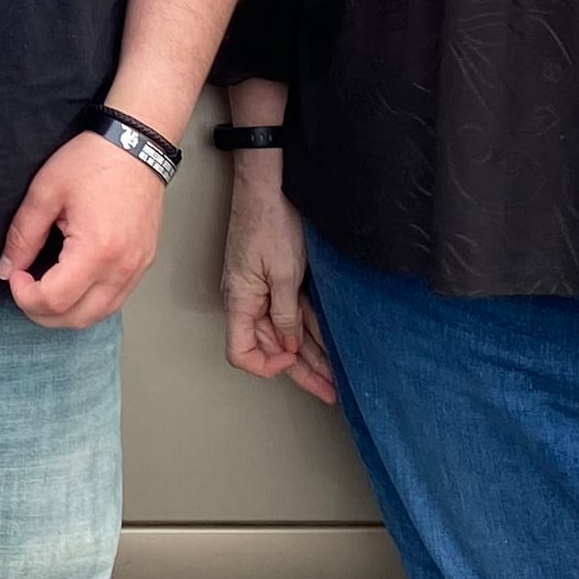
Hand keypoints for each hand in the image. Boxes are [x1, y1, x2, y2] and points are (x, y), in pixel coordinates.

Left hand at [0, 130, 168, 329]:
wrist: (138, 144)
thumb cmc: (95, 160)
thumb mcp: (46, 191)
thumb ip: (22, 235)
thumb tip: (6, 269)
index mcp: (96, 250)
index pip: (54, 300)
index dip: (25, 296)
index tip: (15, 275)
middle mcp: (122, 267)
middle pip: (76, 318)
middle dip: (42, 312)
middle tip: (25, 287)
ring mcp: (137, 268)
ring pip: (98, 315)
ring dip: (67, 312)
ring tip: (46, 287)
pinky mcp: (144, 263)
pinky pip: (114, 300)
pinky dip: (89, 302)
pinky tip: (72, 282)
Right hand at [220, 155, 334, 402]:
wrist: (268, 187)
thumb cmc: (269, 223)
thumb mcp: (283, 273)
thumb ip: (286, 314)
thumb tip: (289, 345)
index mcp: (241, 301)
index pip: (242, 352)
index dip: (268, 364)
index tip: (294, 361)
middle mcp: (248, 301)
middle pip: (272, 347)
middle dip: (303, 372)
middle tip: (330, 391)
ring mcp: (262, 290)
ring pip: (287, 333)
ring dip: (313, 354)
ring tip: (337, 376)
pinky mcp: (276, 279)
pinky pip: (293, 312)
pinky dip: (311, 329)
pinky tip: (330, 343)